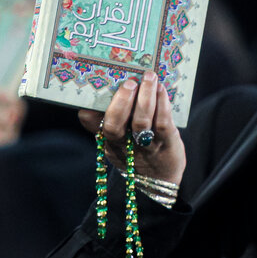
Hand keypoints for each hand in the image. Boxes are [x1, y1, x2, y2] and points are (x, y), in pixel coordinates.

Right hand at [79, 70, 185, 185]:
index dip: (90, 112)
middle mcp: (123, 144)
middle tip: (128, 83)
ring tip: (149, 77)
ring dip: (145, 96)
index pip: (92, 125)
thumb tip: (101, 91)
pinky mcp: (166, 143)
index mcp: (109, 139)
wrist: (160, 179)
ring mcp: (145, 144)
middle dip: (120, 102)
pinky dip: (161, 104)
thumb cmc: (137, 152)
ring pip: (140, 121)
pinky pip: (162, 123)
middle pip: (114, 126)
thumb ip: (109, 120)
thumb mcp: (118, 141)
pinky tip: (161, 90)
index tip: (96, 90)